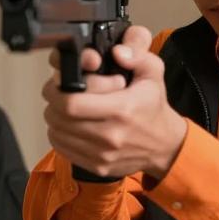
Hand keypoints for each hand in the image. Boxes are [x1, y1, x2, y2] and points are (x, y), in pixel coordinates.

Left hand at [42, 25, 187, 180]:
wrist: (164, 145)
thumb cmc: (153, 107)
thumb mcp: (153, 73)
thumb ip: (137, 56)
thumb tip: (117, 52)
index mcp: (122, 110)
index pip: (70, 102)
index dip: (59, 89)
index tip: (64, 81)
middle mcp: (110, 136)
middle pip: (58, 117)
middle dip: (54, 100)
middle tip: (60, 91)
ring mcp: (102, 155)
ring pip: (56, 133)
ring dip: (56, 117)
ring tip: (68, 107)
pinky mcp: (97, 167)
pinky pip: (62, 148)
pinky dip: (60, 134)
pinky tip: (72, 125)